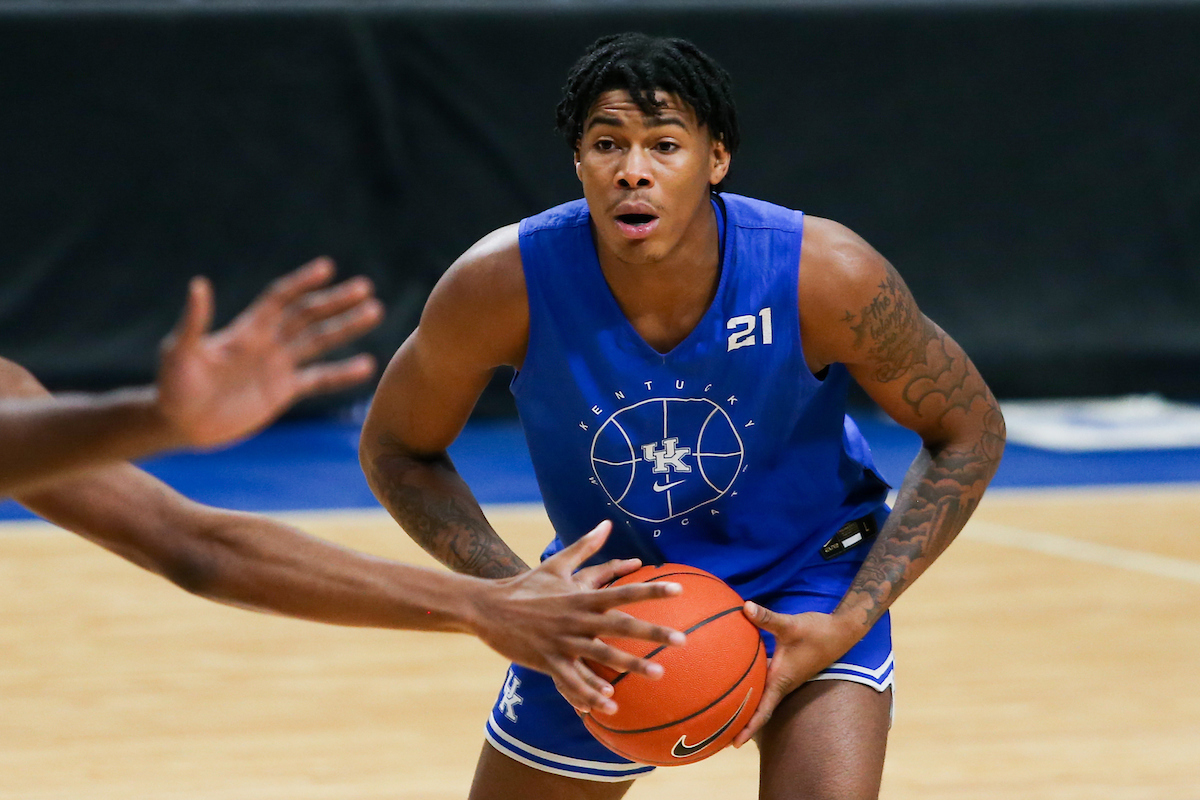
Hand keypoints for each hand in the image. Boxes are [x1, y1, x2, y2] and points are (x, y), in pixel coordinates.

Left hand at [156, 258, 383, 447]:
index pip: (280, 299)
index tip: (327, 268)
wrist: (180, 423)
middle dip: (335, 302)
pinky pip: (319, 379)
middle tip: (365, 288)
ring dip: (346, 327)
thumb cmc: (174, 385)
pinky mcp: (284, 392)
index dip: (302, 283)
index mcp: (247, 330)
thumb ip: (194, 321)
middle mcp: (267, 343)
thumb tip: (198, 284)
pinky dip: (342, 373)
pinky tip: (366, 365)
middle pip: (308, 316)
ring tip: (374, 312)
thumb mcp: (180, 352)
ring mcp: (278, 366)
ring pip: (319, 342)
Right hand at [470, 521, 686, 714]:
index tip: (678, 589)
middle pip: (622, 625)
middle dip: (654, 633)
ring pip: (604, 655)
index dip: (652, 590)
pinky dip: (592, 693)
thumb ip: (585, 545)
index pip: (624, 591)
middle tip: (682, 639)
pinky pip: (574, 680)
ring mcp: (563, 640)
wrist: (487, 607)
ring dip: (632, 666)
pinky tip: (609, 707)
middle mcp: (577, 617)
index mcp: (581, 595)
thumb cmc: (526, 585)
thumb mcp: (555, 563)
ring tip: (659, 674)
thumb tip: (607, 523)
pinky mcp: (549, 660)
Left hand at [730, 601, 860, 746]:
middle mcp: (782, 683)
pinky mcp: (787, 669)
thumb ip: (766, 618)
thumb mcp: (790, 625)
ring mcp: (785, 678)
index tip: (734, 744)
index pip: (763, 710)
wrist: (841, 632)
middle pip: (759, 709)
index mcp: (781, 680)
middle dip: (741, 722)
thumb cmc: (818, 632)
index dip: (749, 728)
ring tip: (725, 713)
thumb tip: (745, 607)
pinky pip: (765, 682)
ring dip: (747, 706)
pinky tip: (740, 678)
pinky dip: (752, 686)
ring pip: (762, 697)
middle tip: (719, 734)